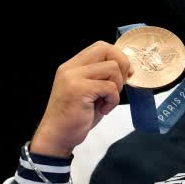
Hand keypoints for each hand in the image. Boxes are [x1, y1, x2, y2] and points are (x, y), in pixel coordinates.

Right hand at [30, 41, 132, 157]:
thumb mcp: (88, 92)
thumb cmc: (74, 118)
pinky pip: (110, 87)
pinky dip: (113, 100)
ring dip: (116, 87)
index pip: (100, 46)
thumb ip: (101, 77)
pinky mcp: (79, 89)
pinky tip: (103, 110)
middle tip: (119, 86)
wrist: (57, 137)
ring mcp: (74, 77)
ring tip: (107, 101)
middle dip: (122, 65)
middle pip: (107, 49)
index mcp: (73, 66)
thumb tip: (127, 69)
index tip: (124, 75)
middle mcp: (71, 68)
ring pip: (112, 68)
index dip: (117, 57)